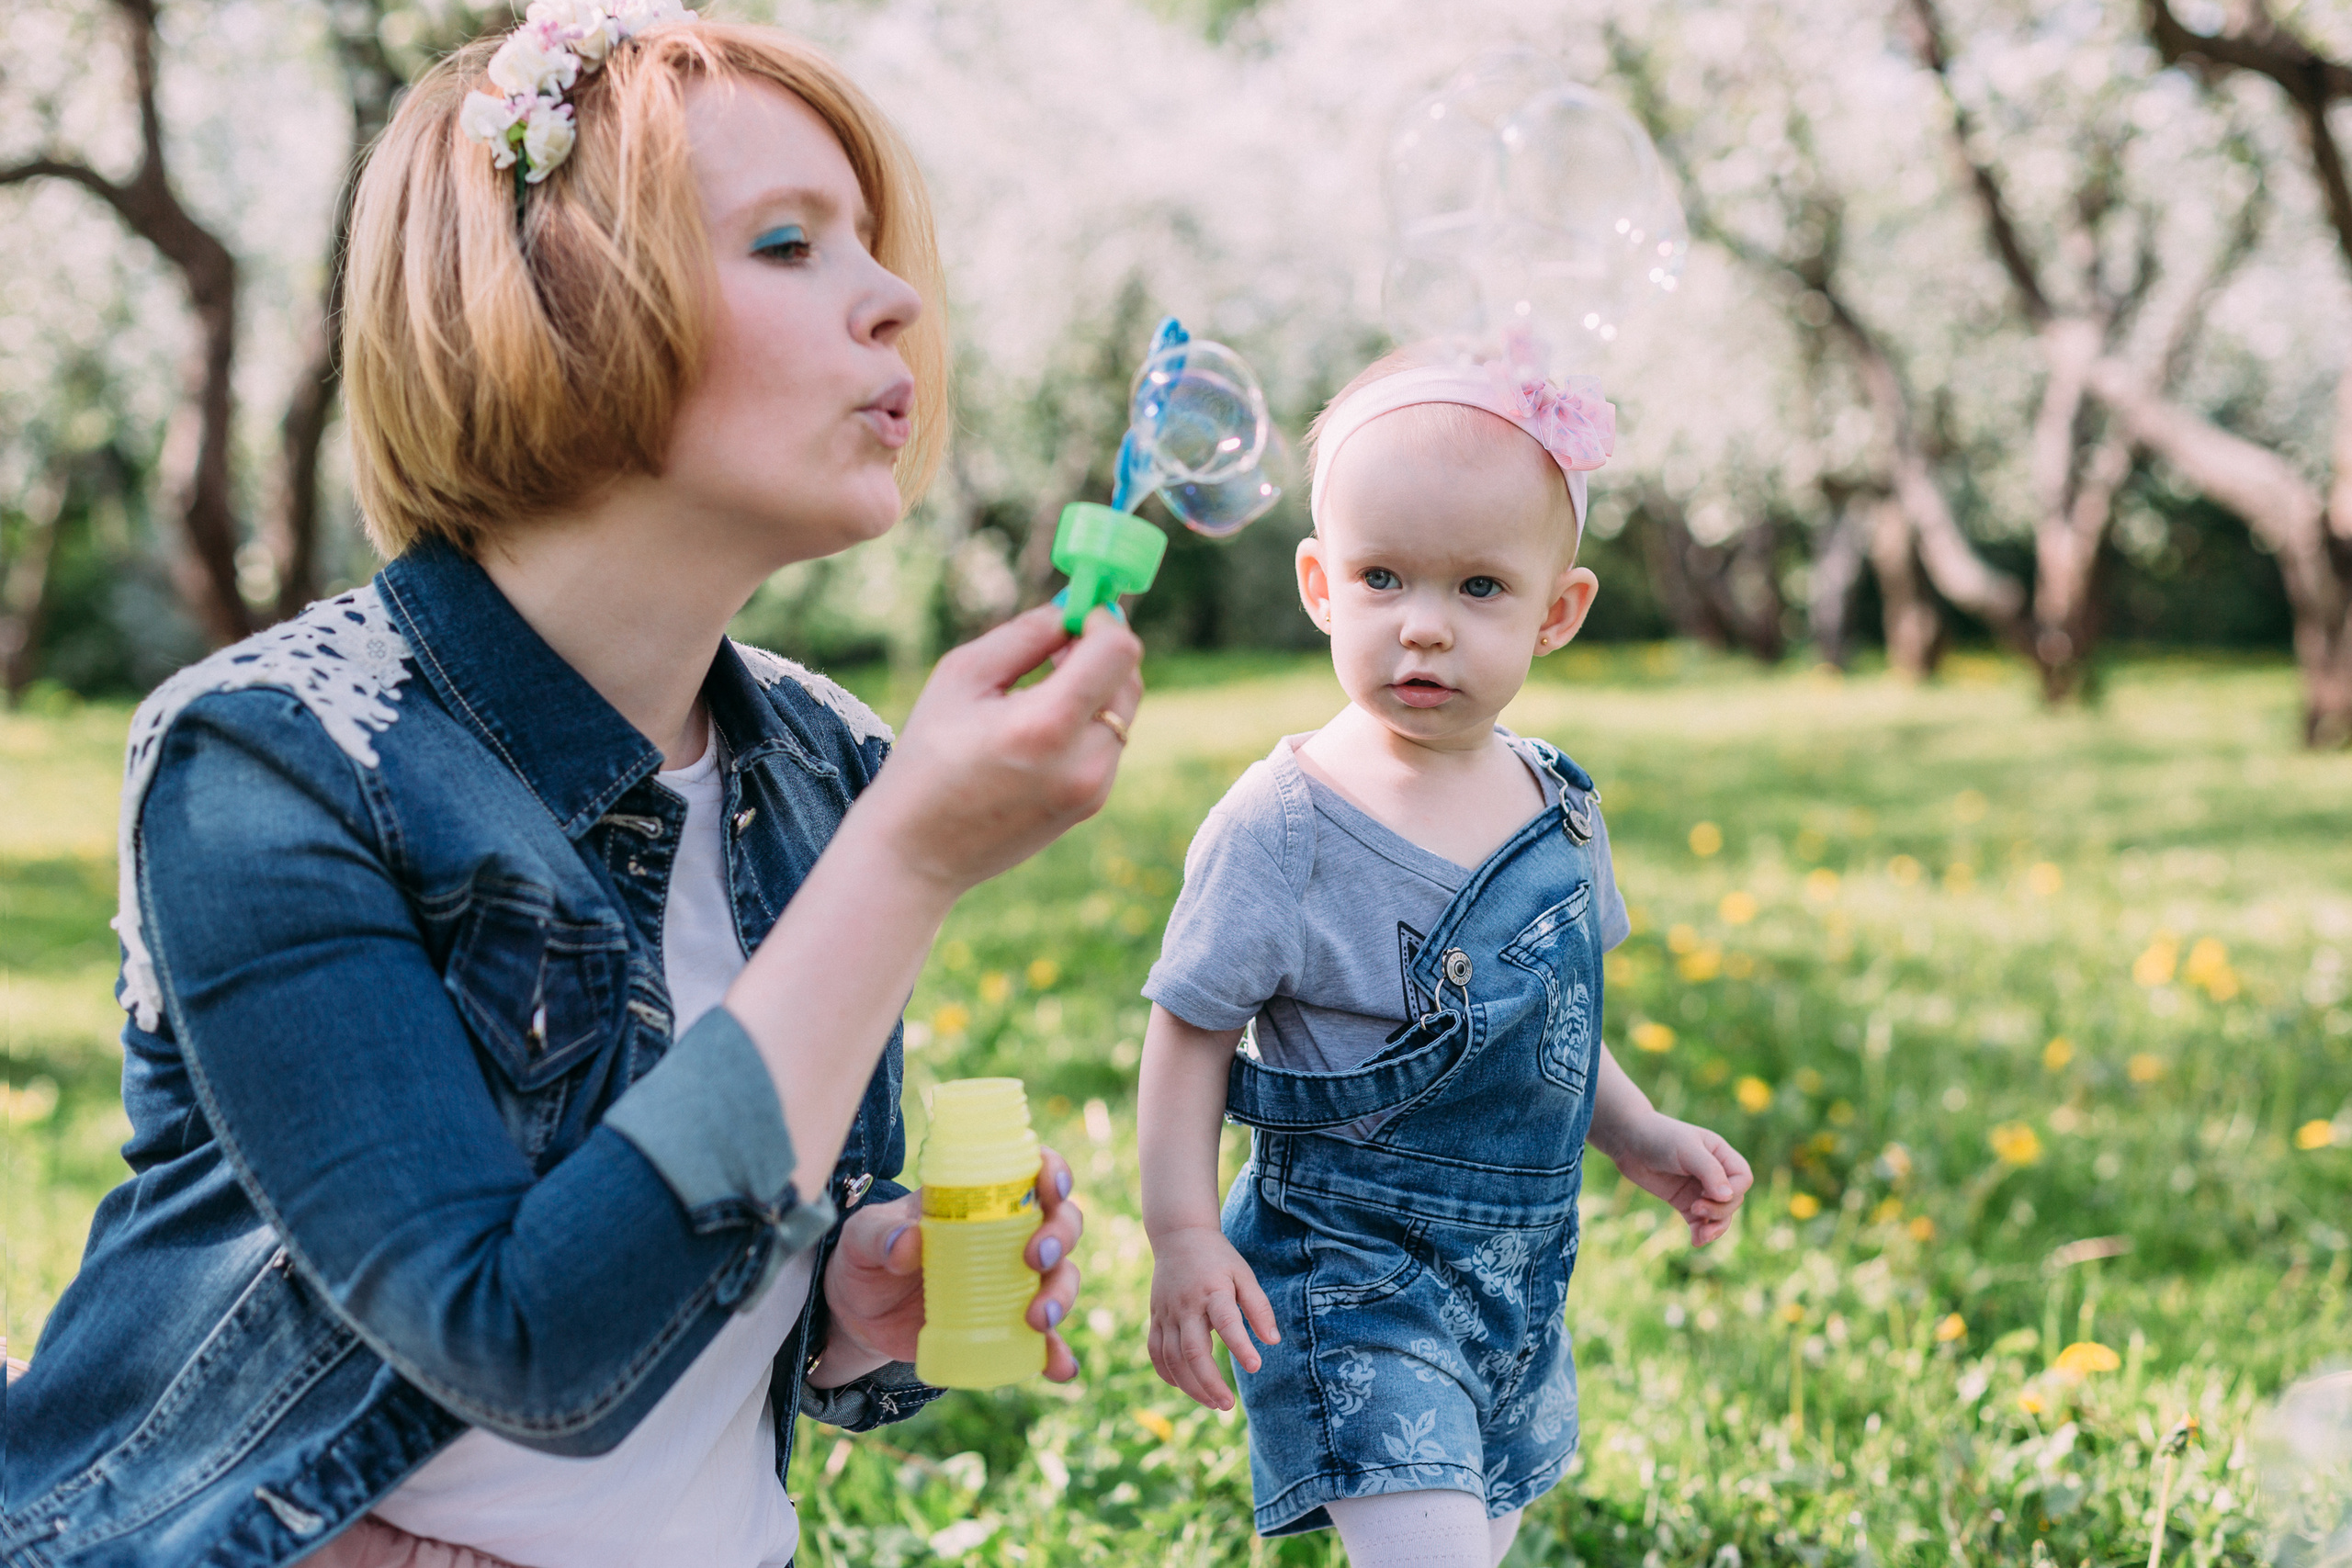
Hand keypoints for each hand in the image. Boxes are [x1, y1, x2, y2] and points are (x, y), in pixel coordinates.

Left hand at [817, 1147, 1086, 1383]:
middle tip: (1037, 1258)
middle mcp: (1008, 1234)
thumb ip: (878, 1235)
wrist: (858, 1316)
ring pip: (1061, 1277)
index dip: (1054, 1173)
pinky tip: (1060, 1367)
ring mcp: (1012, 1282)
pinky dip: (1057, 1353)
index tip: (1054, 1188)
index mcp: (980, 1198)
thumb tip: (908, 1243)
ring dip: (1062, 1295)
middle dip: (1060, 1236)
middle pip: (1060, 1223)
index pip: (1031, 1173)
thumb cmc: (866, 1258)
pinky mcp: (1006, 1326)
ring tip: (1036, 1319)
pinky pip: (1044, 1339)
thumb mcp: (862, 1238)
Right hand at [860, 604, 1141, 898]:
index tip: (1076, 614)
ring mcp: (1094, 788)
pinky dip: (1086, 722)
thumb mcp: (961, 678)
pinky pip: (1108, 742)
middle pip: (1129, 679)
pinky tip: (1037, 729)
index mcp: (1046, 725)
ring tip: (1039, 689)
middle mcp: (1083, 761)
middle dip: (1100, 651)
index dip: (1102, 621)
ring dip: (1094, 687)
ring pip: (1122, 711)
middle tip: (1056, 646)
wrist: (919, 852)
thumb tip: (1071, 610)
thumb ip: (1024, 635)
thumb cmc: (927, 757)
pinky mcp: (1092, 804)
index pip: (1118, 652)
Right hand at [1147, 1223, 1277, 1410]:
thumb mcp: (1243, 1274)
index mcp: (1213, 1291)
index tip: (1256, 1366)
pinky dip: (1167, 1373)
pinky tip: (1184, 1386)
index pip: (1226, 1322)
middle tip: (1228, 1405)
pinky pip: (1156, 1352)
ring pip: (1172, 1358)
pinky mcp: (1156, 1318)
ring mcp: (1167, 1313)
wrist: (1179, 1236)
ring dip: (1191, 1386)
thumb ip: (1258, 1307)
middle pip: (1193, 1351)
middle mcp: (1186, 1305)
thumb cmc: (1218, 1259)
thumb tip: (1272, 1341)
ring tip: (1213, 1403)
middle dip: (1210, 1382)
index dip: (1240, 1346)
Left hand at [1602, 1112, 1752, 1246]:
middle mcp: (1714, 1173)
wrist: (1627, 1141)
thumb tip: (1728, 1197)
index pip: (1742, 1178)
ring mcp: (1699, 1189)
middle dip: (1719, 1210)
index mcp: (1720, 1154)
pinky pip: (1699, 1222)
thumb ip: (1709, 1171)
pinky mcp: (1684, 1202)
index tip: (1709, 1192)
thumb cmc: (1659, 1137)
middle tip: (1696, 1207)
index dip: (1733, 1191)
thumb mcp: (1687, 1149)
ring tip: (1702, 1236)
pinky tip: (1696, 1241)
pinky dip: (1700, 1233)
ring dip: (1715, 1227)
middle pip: (1733, 1200)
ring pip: (1719, 1215)